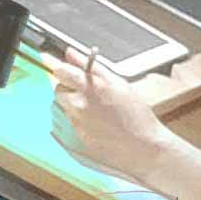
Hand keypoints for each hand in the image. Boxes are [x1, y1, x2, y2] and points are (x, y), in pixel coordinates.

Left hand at [44, 47, 172, 182]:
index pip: (62, 71)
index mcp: (90, 87)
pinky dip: (77, 121)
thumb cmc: (136, 115)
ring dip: (72, 106)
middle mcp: (79, 104)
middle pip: (58, 89)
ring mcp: (75, 122)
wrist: (142, 147)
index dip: (64, 70)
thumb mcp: (118, 83)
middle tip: (87, 93)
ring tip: (95, 111)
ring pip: (62, 107)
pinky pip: (67, 124)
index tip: (66, 70)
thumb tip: (70, 53)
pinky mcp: (74, 137)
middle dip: (68, 89)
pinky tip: (96, 124)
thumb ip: (90, 65)